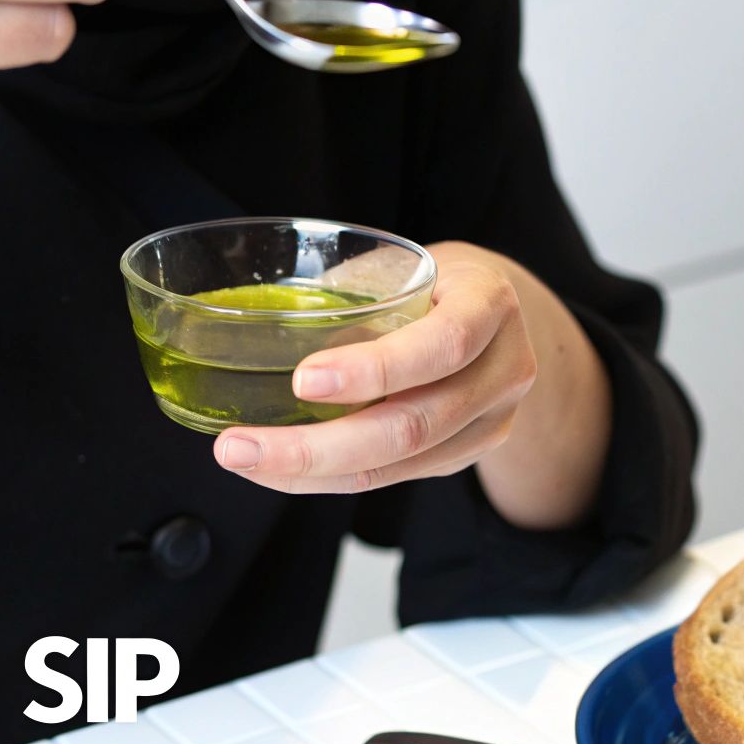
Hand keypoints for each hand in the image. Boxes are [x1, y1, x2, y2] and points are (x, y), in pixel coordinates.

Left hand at [211, 242, 540, 493]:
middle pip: (413, 426)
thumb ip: (352, 292)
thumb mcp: (402, 265)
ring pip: (397, 465)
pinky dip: (327, 477)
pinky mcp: (462, 457)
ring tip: (243, 459)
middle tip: (238, 446)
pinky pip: (390, 477)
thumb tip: (254, 321)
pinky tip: (279, 468)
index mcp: (490, 304)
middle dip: (318, 445)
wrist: (493, 318)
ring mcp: (490, 423)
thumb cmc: (430, 280)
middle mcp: (504, 370)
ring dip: (310, 470)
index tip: (302, 380)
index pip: (444, 345)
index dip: (376, 368)